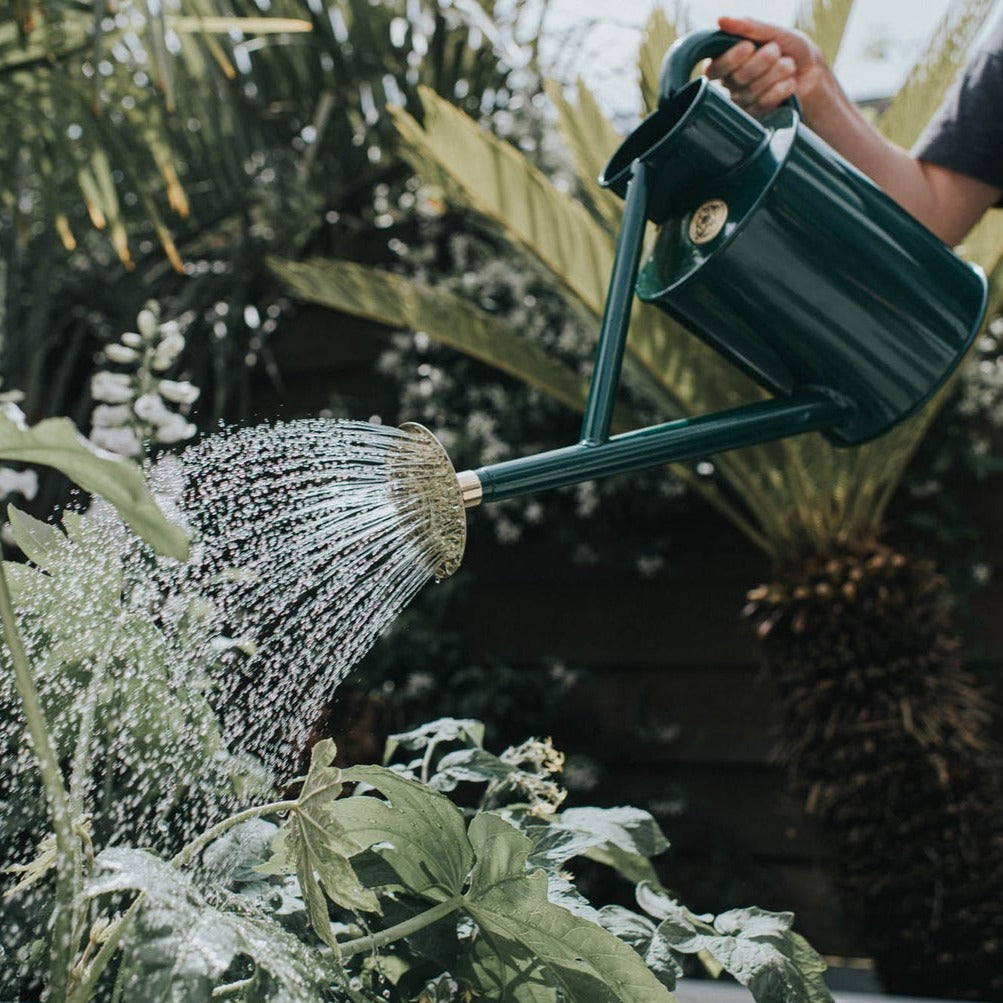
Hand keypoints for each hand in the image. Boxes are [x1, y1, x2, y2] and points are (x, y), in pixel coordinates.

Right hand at [706, 16, 827, 116]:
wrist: (812, 70)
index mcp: (728, 61)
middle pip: (737, 78)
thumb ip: (747, 26)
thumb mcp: (772, 31)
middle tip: (776, 51)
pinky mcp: (756, 115)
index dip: (731, 59)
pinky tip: (789, 83)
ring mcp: (743, 101)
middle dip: (762, 61)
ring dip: (776, 73)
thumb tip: (721, 20)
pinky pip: (762, 105)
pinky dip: (780, 90)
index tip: (749, 47)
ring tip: (788, 65)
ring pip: (751, 92)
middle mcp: (731, 82)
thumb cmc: (789, 48)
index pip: (715, 67)